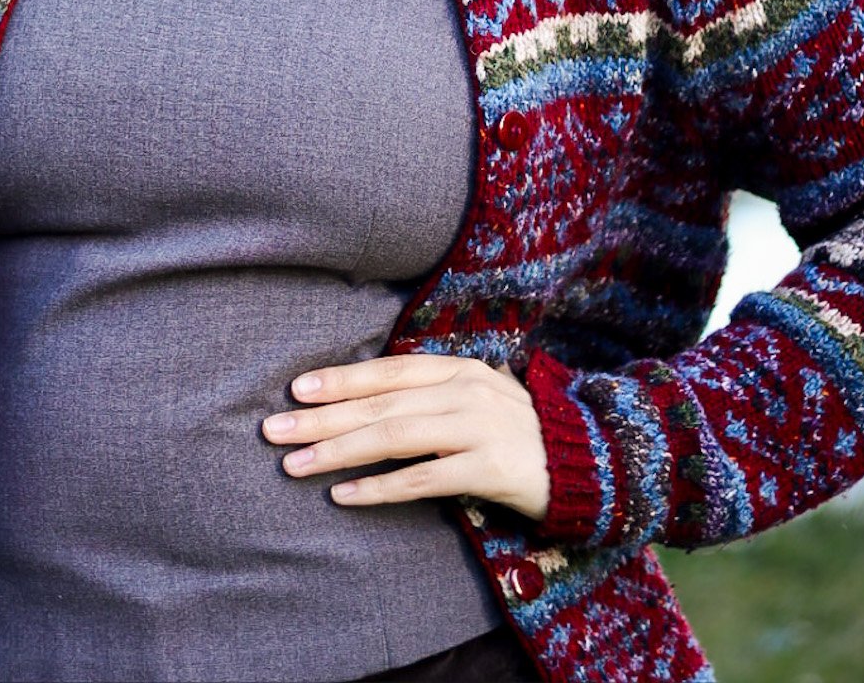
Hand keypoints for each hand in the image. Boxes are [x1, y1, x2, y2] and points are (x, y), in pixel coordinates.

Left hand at [261, 351, 549, 517]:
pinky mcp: (489, 468)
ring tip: (296, 464)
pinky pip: (425, 479)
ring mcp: (478, 427)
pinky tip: (345, 495)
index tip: (296, 389)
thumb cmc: (518, 432)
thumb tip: (366, 400)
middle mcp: (465, 391)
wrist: (588, 462)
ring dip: (340, 451)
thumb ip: (430, 394)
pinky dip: (382, 488)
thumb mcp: (475, 398)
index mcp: (458, 369)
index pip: (388, 371)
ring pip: (395, 436)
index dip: (342, 379)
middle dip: (323, 417)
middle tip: (274, 430)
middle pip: (381, 403)